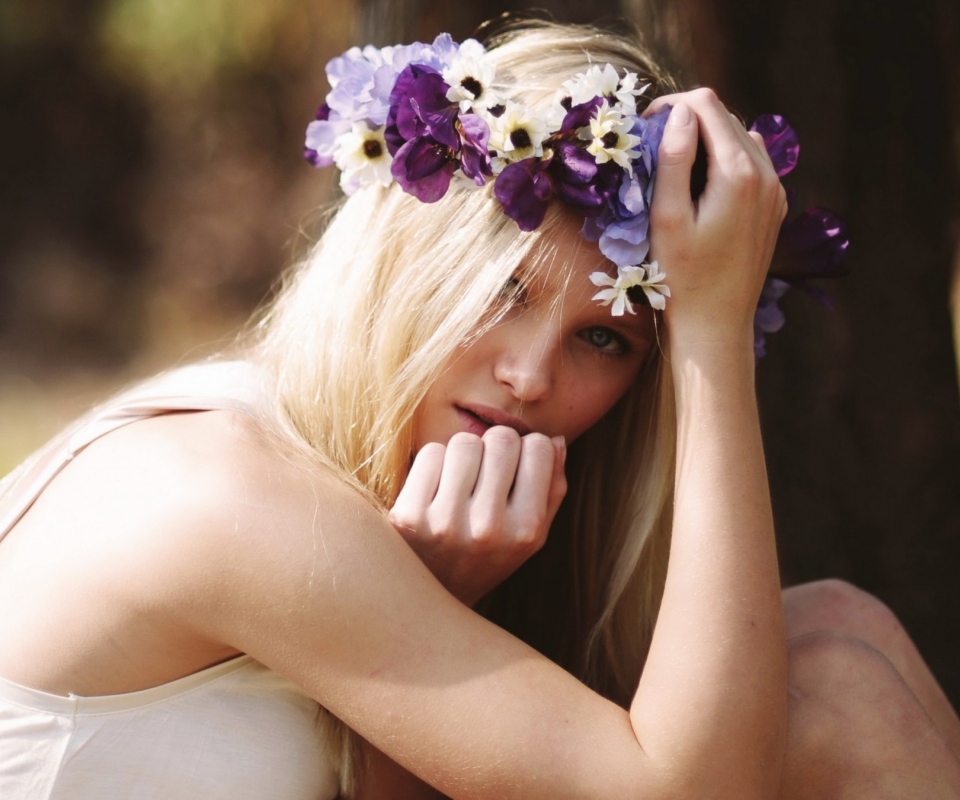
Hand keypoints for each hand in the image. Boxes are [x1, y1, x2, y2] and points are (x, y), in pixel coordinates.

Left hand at [389, 427, 566, 606]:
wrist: (429, 602)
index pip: (538, 447)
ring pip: (465, 442)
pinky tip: (435, 490)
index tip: (516, 467)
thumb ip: (551, 489)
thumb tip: (554, 440)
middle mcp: (489, 527)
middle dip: (495, 447)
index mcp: (526, 531)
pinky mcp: (409, 516)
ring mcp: (446, 522)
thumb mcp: (530, 536)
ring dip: (463, 454)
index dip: (527, 449)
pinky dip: (434, 464)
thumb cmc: (486, 558)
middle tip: (486, 472)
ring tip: (461, 482)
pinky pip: (430, 454)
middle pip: (501, 439)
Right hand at [646, 90, 787, 353]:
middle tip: (653, 149)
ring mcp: (775, 190)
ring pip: (739, 136)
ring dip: (706, 139)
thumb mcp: (667, 218)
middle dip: (687, 121)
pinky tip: (702, 186)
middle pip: (724, 117)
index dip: (671, 106)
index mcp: (738, 173)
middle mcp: (765, 174)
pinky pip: (751, 162)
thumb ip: (673, 160)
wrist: (716, 323)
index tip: (644, 129)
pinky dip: (724, 159)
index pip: (706, 105)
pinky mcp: (774, 206)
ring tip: (675, 167)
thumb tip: (679, 113)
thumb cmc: (681, 277)